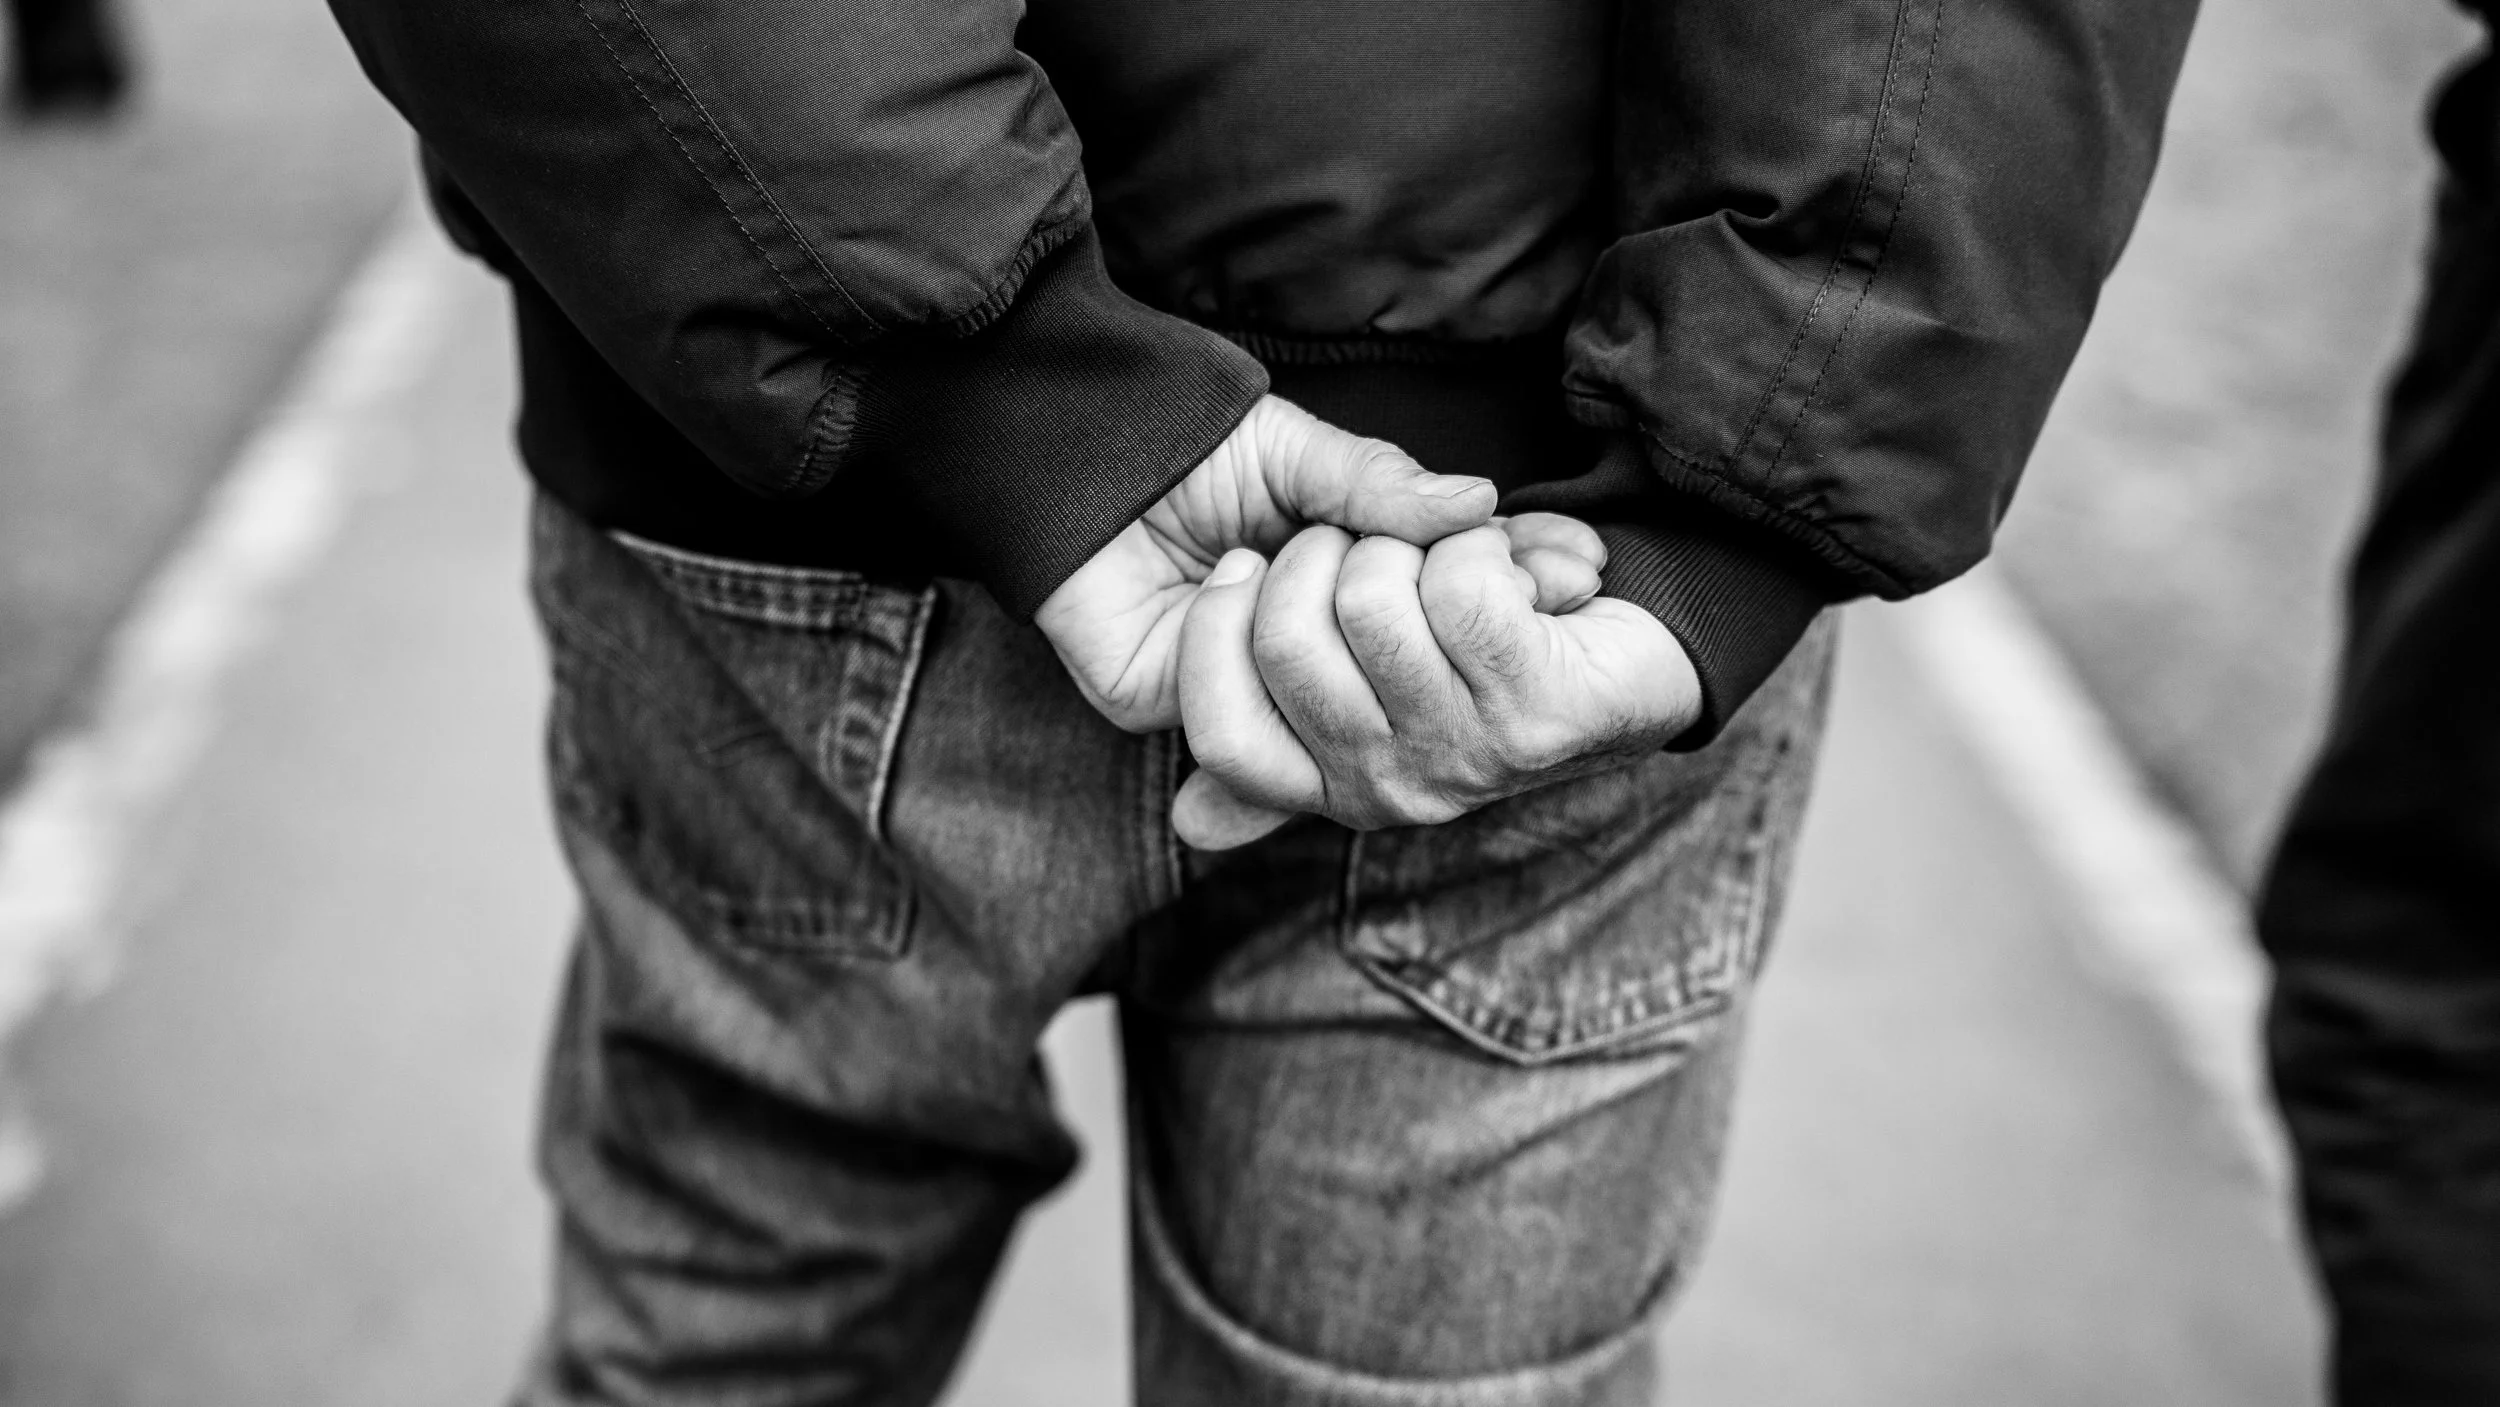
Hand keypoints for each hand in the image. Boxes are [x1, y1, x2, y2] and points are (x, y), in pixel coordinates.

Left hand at [1036, 394, 1499, 732]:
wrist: (1086, 435)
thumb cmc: (1198, 442)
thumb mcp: (1311, 456)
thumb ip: (1386, 488)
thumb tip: (1480, 504)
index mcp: (1337, 612)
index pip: (1417, 649)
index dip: (1459, 616)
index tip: (1525, 566)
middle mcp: (1288, 667)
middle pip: (1376, 690)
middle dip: (1368, 602)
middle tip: (1327, 540)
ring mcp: (1227, 693)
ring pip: (1306, 707)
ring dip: (1297, 615)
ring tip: (1267, 551)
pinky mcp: (1156, 701)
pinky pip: (1227, 712)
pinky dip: (1235, 632)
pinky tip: (1225, 575)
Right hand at [1170, 519, 1701, 849]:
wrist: (1640, 654)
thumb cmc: (1482, 649)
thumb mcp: (1364, 682)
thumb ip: (1276, 734)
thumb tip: (1190, 829)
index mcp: (1329, 785)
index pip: (1224, 739)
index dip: (1214, 635)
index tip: (1245, 564)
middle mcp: (1388, 789)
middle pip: (1288, 640)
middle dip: (1322, 549)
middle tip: (1380, 550)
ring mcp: (1465, 758)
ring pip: (1374, 597)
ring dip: (1412, 542)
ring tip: (1454, 562)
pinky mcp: (1539, 716)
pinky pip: (1462, 585)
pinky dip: (1486, 543)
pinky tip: (1516, 570)